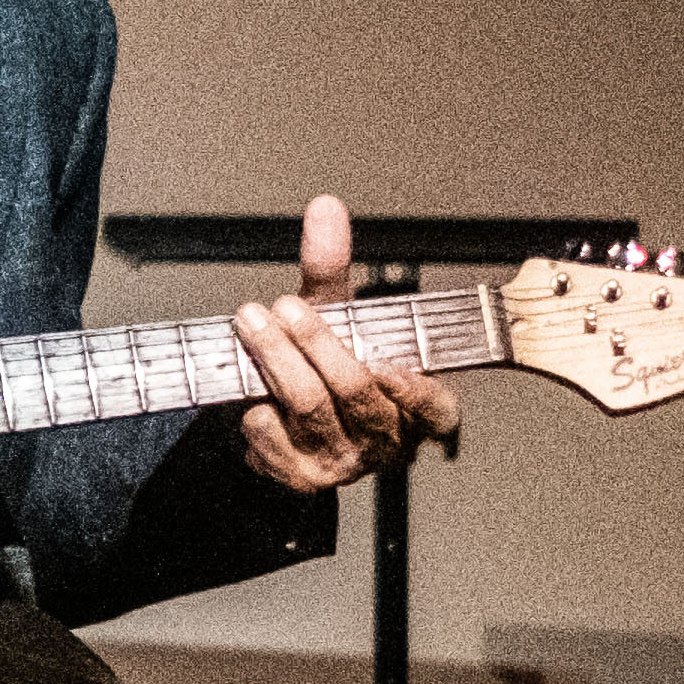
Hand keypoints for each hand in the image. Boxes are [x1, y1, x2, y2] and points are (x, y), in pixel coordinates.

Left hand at [232, 191, 459, 494]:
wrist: (279, 427)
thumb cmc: (323, 363)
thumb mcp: (333, 316)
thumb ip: (331, 268)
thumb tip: (325, 207)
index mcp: (414, 406)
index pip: (435, 409)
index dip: (416, 393)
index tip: (388, 367)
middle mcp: (385, 438)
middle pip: (355, 393)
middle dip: (316, 346)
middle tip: (282, 306)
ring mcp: (342, 460)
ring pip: (311, 408)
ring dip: (277, 361)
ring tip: (249, 322)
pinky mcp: (299, 476)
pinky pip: (274, 440)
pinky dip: (258, 415)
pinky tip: (250, 395)